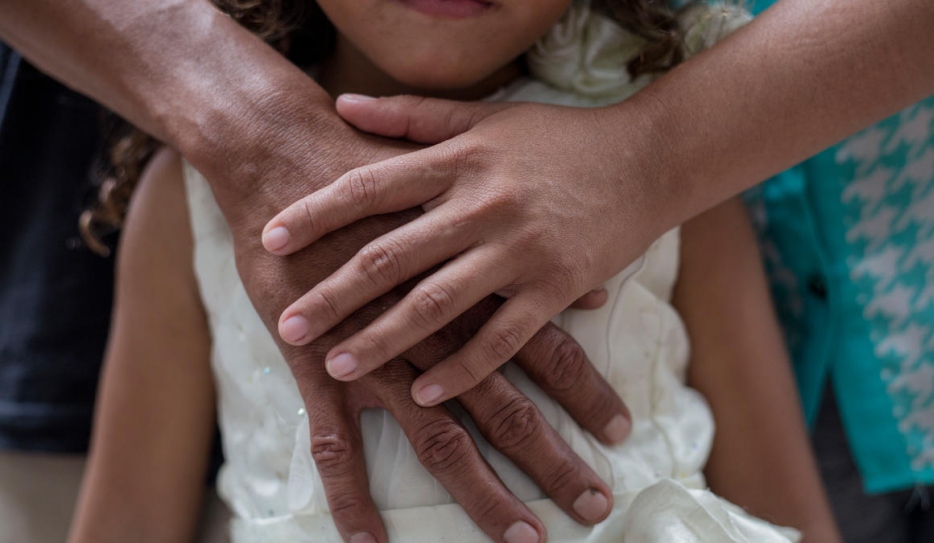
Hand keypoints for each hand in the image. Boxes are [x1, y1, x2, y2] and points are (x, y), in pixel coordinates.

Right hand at [190, 87, 629, 542]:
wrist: (287, 159)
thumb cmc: (381, 180)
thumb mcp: (458, 209)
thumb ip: (522, 254)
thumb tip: (589, 289)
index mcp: (473, 288)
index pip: (545, 350)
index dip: (585, 392)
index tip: (620, 432)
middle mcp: (438, 330)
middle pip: (508, 407)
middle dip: (554, 459)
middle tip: (594, 506)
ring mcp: (378, 354)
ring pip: (439, 437)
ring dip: (481, 493)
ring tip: (521, 537)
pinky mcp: (317, 366)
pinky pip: (336, 445)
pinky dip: (351, 496)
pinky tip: (369, 542)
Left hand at [261, 94, 668, 406]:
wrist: (646, 159)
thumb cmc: (559, 139)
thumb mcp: (485, 118)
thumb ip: (411, 116)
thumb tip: (342, 103)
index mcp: (460, 159)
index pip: (372, 185)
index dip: (318, 212)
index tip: (269, 238)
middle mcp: (483, 204)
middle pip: (392, 253)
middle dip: (334, 292)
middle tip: (287, 324)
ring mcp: (521, 248)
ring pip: (439, 301)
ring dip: (385, 337)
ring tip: (339, 366)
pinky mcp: (557, 285)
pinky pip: (503, 336)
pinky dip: (463, 367)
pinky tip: (425, 392)